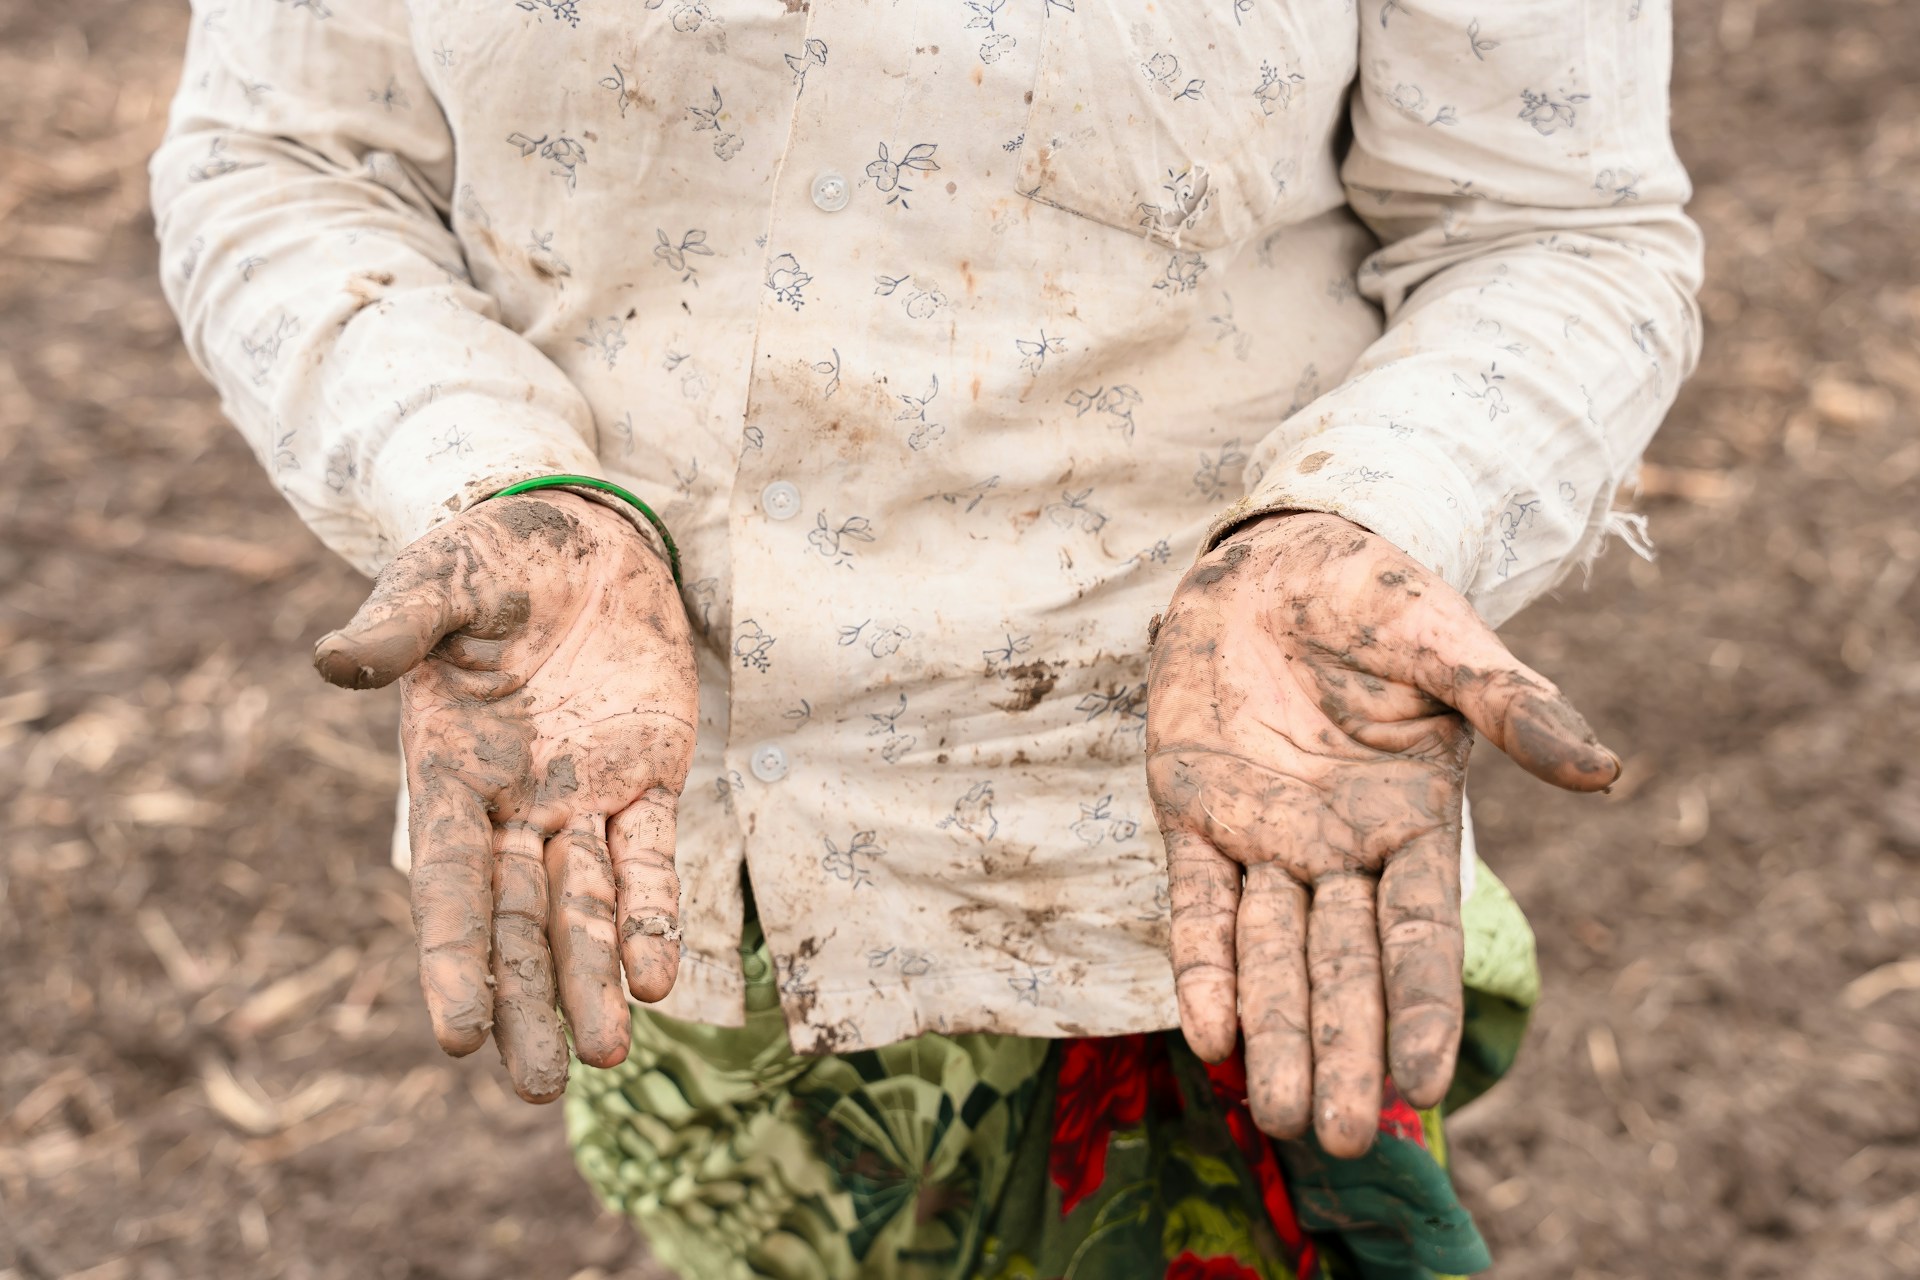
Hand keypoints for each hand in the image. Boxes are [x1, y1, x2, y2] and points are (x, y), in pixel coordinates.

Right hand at [315, 493, 696, 1101]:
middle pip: (518, 923)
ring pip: (588, 910)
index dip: (451, 958)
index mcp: (449, 770)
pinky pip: (654, 861)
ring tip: (607, 1057)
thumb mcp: (440, 578)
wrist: (579, 535)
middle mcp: (514, 804)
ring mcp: (585, 798)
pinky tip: (662, 980)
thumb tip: (331, 661)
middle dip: (525, 1002)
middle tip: (533, 1088)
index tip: (456, 1036)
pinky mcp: (650, 778)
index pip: (449, 883)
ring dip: (594, 981)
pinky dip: (657, 917)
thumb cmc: (490, 557)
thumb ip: (397, 627)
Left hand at [1146, 512, 1617, 1155]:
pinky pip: (1197, 904)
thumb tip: (1606, 770)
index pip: (1419, 932)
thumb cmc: (1377, 598)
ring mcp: (1263, 836)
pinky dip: (1201, 965)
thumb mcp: (1448, 644)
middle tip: (1343, 1138)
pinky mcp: (1195, 812)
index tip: (1421, 1080)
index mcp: (1412, 819)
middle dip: (1343, 1049)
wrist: (1279, 557)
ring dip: (1274, 1034)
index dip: (1420, 1004)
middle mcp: (1340, 847)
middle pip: (1343, 967)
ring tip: (1276, 1118)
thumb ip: (1514, 707)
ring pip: (1269, 954)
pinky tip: (1206, 1034)